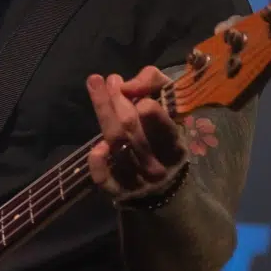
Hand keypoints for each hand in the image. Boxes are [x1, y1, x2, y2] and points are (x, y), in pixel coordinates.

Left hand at [86, 66, 187, 202]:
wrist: (162, 183)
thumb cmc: (163, 132)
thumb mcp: (169, 101)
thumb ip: (154, 84)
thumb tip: (128, 86)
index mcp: (175, 146)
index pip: (162, 125)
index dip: (144, 102)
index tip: (120, 82)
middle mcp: (158, 165)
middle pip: (131, 131)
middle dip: (115, 101)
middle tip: (105, 80)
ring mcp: (137, 180)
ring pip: (117, 148)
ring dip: (104, 116)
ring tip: (95, 86)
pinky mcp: (118, 191)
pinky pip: (104, 179)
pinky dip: (98, 163)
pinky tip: (96, 146)